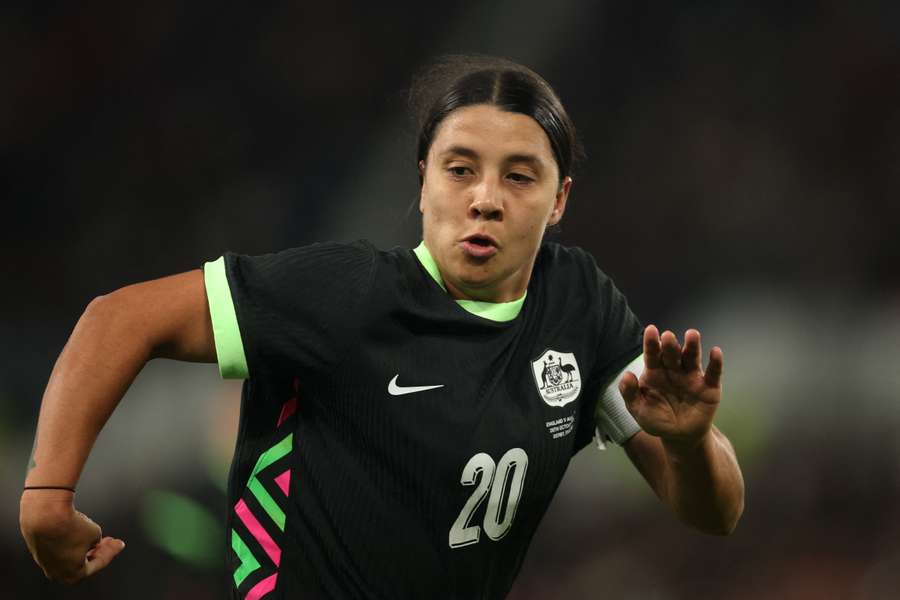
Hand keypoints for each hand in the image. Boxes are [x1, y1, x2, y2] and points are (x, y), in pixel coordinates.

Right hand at [20, 490, 124, 583]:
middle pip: (83, 563)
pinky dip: (70, 542)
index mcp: (73, 575)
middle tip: (110, 541)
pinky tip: (78, 532)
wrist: (44, 515)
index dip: (111, 552)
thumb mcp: (95, 534)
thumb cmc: (69, 527)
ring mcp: (46, 562)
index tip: (119, 544)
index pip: (98, 564)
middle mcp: (57, 572)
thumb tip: (90, 541)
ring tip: (95, 534)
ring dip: (84, 546)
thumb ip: (95, 541)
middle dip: (99, 551)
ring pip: (70, 556)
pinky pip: (59, 548)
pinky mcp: (39, 549)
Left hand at [620, 325, 723, 446]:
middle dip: (670, 345)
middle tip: (668, 336)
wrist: (679, 437)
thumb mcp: (639, 410)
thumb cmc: (656, 420)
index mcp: (655, 372)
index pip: (652, 355)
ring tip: (692, 334)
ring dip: (692, 346)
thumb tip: (627, 375)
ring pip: (692, 358)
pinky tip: (715, 352)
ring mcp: (692, 377)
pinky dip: (716, 363)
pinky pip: (713, 373)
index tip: (650, 330)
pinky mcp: (710, 387)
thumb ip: (630, 393)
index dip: (651, 343)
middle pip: (672, 354)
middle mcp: (674, 370)